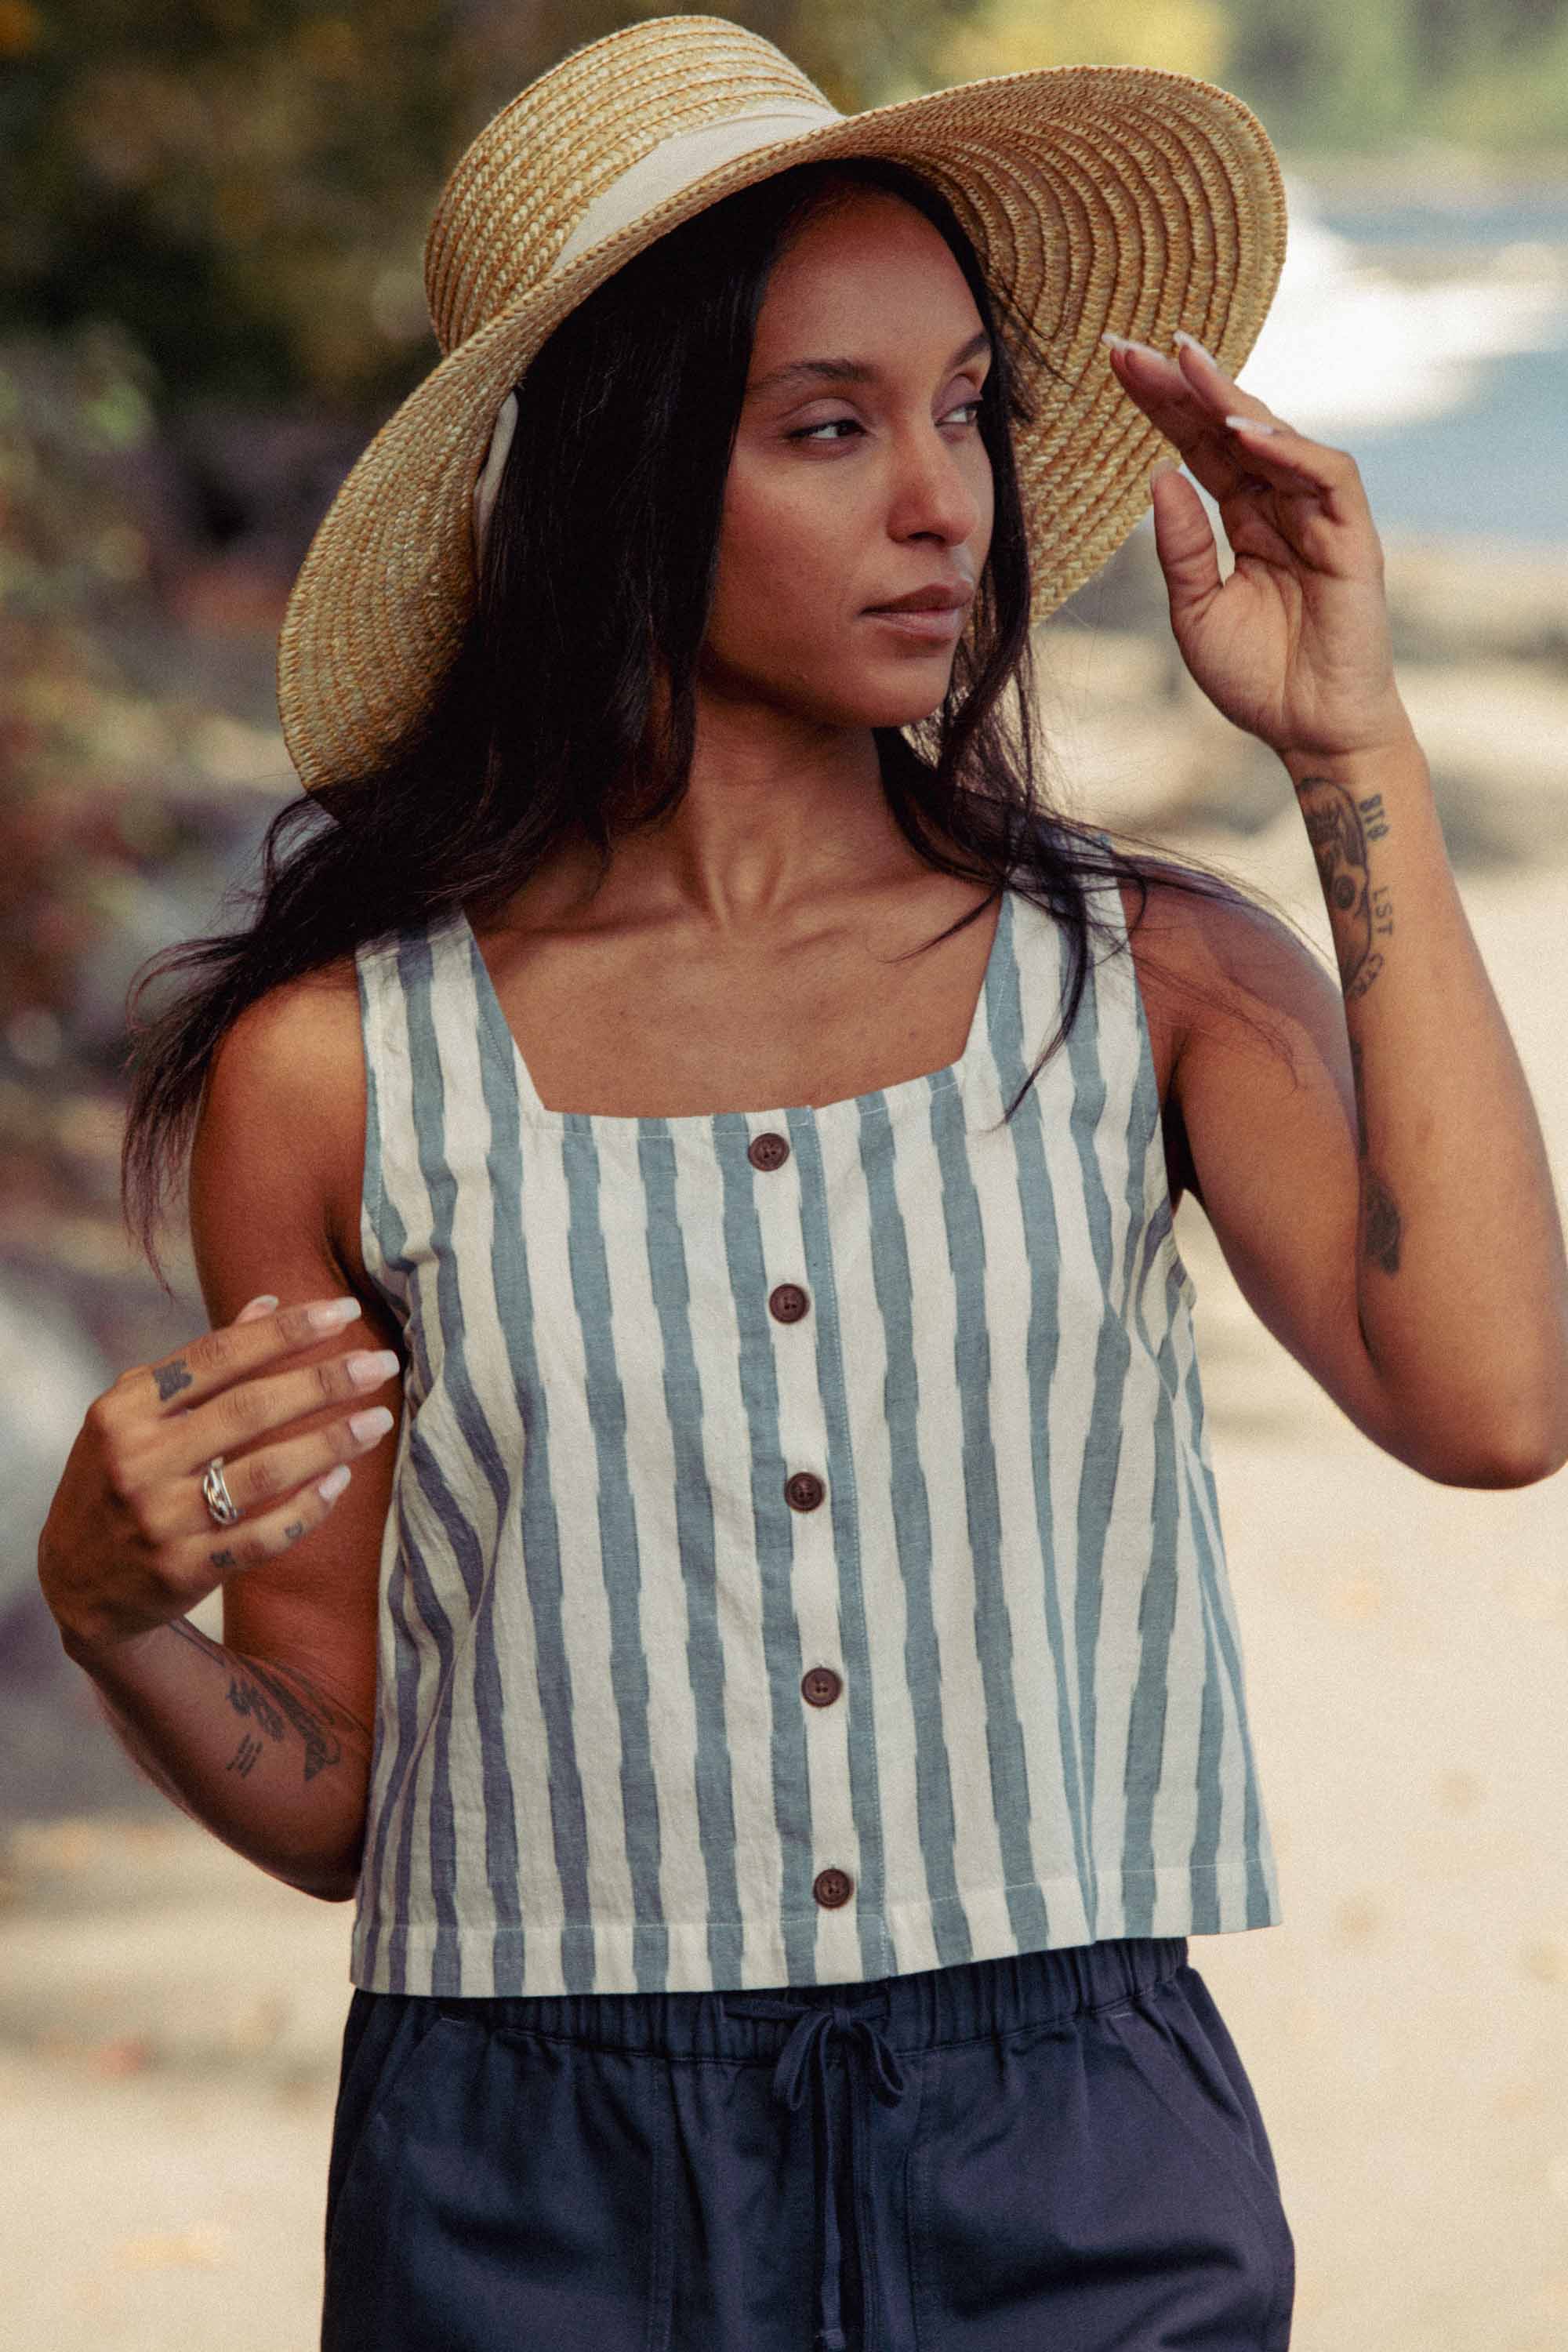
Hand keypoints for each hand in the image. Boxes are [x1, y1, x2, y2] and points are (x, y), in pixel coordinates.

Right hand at [36, 1294, 399, 1658]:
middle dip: (323, 1381)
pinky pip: (263, 1537)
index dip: (286, 1332)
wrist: (76, 1584)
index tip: (344, 1311)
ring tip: (380, 1420)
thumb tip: (269, 1301)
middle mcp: (138, 1461)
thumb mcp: (136, 1414)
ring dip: (331, 1442)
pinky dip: (308, 1508)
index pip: (217, 1356)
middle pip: (250, 1409)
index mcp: (125, 1410)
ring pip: (264, 1473)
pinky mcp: (184, 1571)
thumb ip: (200, 1364)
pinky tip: (342, 1480)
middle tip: (380, 1362)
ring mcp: (160, 1519)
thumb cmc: (119, 1477)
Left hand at [1103, 330, 1412, 763]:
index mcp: (1244, 518)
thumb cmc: (1256, 679)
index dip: (1161, 404)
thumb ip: (1180, 548)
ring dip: (1229, 396)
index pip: (1199, 445)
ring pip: (1277, 436)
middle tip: (1130, 346)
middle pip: (1230, 426)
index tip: (1114, 364)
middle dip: (1182, 383)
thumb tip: (1158, 476)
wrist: (1310, 733)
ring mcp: (1319, 516)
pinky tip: (1241, 429)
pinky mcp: (1353, 536)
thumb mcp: (1196, 612)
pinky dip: (1286, 448)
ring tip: (1183, 363)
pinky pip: (1325, 475)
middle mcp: (1282, 505)